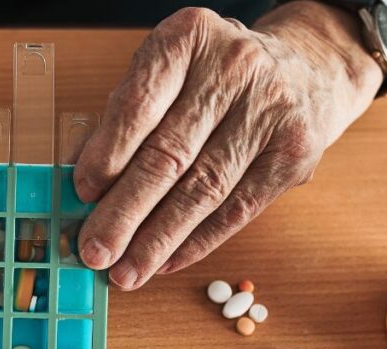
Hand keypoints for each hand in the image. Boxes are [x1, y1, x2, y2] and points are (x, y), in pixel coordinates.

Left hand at [74, 2, 381, 289]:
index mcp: (188, 39)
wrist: (306, 67)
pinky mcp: (294, 154)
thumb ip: (122, 121)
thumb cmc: (213, 75)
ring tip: (125, 271)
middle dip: (124, 212)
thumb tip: (80, 185)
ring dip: (158, 239)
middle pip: (169, 155)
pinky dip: (196, 242)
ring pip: (203, 190)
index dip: (106, 156)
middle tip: (94, 250)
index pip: (138, 105)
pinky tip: (165, 262)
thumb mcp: (165, 74)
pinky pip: (236, 210)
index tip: (81, 194)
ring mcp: (270, 111)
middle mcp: (234, 69)